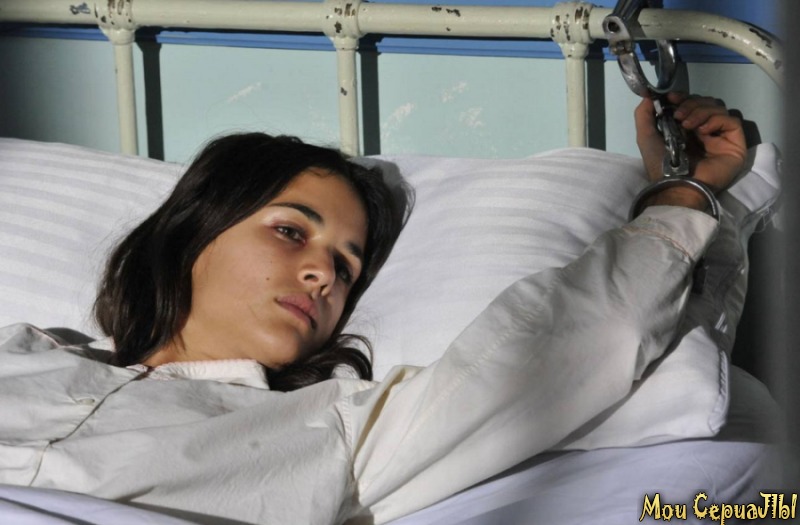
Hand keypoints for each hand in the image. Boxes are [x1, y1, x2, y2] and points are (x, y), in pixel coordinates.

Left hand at [634, 93, 746, 209]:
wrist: (675, 185)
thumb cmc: (660, 164)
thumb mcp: (646, 136)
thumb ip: (644, 115)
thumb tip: (647, 94)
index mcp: (686, 130)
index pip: (692, 104)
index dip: (683, 97)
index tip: (672, 98)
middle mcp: (705, 131)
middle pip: (707, 103)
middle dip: (691, 104)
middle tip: (679, 116)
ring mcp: (720, 137)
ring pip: (718, 108)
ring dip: (701, 111)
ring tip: (687, 126)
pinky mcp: (735, 143)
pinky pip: (731, 120)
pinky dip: (716, 120)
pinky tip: (702, 131)